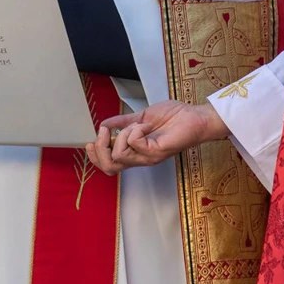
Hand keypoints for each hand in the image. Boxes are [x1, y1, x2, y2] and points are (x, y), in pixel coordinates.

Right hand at [84, 100, 229, 173]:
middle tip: (104, 133)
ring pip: (119, 155)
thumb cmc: (173, 117)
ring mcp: (148, 156)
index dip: (94, 156)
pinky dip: (135, 130)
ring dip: (121, 135)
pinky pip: (134, 143)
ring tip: (135, 124)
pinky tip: (146, 124)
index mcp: (134, 151)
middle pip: (109, 167)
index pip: (109, 165)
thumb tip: (104, 123)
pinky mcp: (156, 152)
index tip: (90, 140)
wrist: (194, 117)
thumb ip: (123, 122)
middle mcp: (140, 158)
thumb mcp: (141, 117)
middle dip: (99, 148)